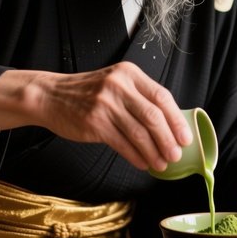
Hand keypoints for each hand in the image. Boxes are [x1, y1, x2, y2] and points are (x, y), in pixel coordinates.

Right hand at [0, 63, 191, 171]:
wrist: (51, 96)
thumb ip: (139, 97)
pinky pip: (122, 144)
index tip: (185, 137)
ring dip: (154, 152)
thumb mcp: (115, 82)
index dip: (177, 119)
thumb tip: (169, 126)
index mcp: (129, 73)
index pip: (162, 96)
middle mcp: (118, 85)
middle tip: (176, 154)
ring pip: (139, 133)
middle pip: (153, 116)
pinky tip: (143, 163)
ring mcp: (105, 104)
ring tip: (162, 163)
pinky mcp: (94, 123)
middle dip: (168, 139)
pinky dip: (136, 156)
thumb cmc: (88, 92)